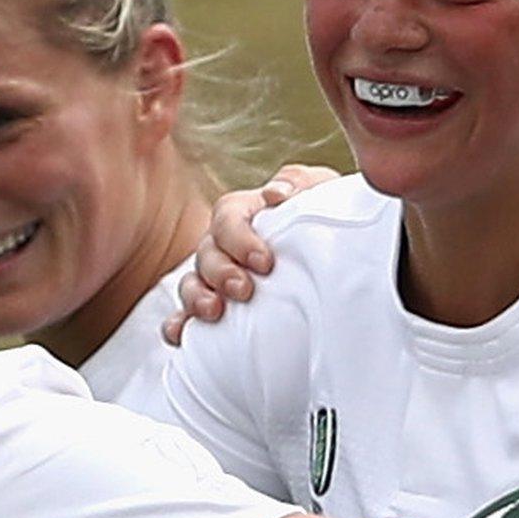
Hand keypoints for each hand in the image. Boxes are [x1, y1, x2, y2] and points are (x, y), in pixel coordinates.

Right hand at [162, 163, 339, 344]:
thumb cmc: (324, 221)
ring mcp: (214, 278)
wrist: (338, 259)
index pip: (227, 217)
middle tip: (243, 289)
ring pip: (190, 283)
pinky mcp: (214, 309)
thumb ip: (299, 183)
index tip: (265, 262)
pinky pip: (184, 317)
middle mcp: (223, 245)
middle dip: (221, 272)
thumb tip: (275, 194)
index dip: (239, 239)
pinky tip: (183, 335)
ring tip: (214, 311)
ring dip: (196, 297)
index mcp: (245, 214)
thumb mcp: (320, 193)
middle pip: (206, 253)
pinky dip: (179, 325)